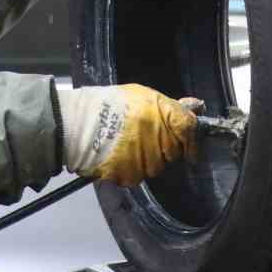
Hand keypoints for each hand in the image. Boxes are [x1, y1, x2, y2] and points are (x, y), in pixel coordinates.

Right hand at [56, 84, 198, 187]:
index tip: (191, 148)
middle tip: (143, 137)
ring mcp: (144, 158)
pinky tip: (119, 156)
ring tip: (127, 145)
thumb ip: (170, 105)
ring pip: (156, 166)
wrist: (75, 123)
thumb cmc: (107, 105)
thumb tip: (196, 107)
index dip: (192, 139)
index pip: (188, 127)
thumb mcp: (141, 95)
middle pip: (173, 151)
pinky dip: (131, 169)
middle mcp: (156, 137)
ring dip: (147, 159)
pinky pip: (138, 176)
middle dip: (164, 147)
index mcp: (161, 113)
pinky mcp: (130, 174)